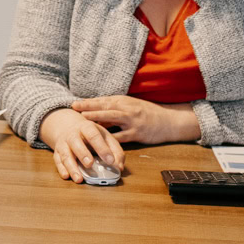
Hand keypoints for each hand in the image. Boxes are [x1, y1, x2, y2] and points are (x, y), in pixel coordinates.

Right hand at [37, 108, 124, 182]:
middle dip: (83, 154)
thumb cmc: (91, 135)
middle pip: (76, 143)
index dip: (102, 148)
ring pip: (65, 155)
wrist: (68, 127)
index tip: (110, 161)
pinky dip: (61, 169)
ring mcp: (63, 144)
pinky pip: (57, 161)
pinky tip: (66, 176)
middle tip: (90, 164)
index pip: (94, 136)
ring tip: (79, 179)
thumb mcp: (105, 137)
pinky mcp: (57, 153)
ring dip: (72, 167)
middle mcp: (73, 134)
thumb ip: (115, 151)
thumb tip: (119, 167)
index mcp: (87, 127)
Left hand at [73, 95, 198, 145]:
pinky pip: (121, 137)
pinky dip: (110, 139)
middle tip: (74, 107)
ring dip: (97, 118)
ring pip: (112, 118)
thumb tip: (96, 110)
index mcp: (124, 101)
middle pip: (105, 106)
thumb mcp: (132, 105)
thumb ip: (116, 108)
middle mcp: (127, 109)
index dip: (89, 102)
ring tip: (84, 121)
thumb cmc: (148, 114)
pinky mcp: (137, 133)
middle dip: (89, 107)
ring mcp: (132, 121)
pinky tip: (99, 143)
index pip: (103, 100)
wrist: (169, 121)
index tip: (74, 103)